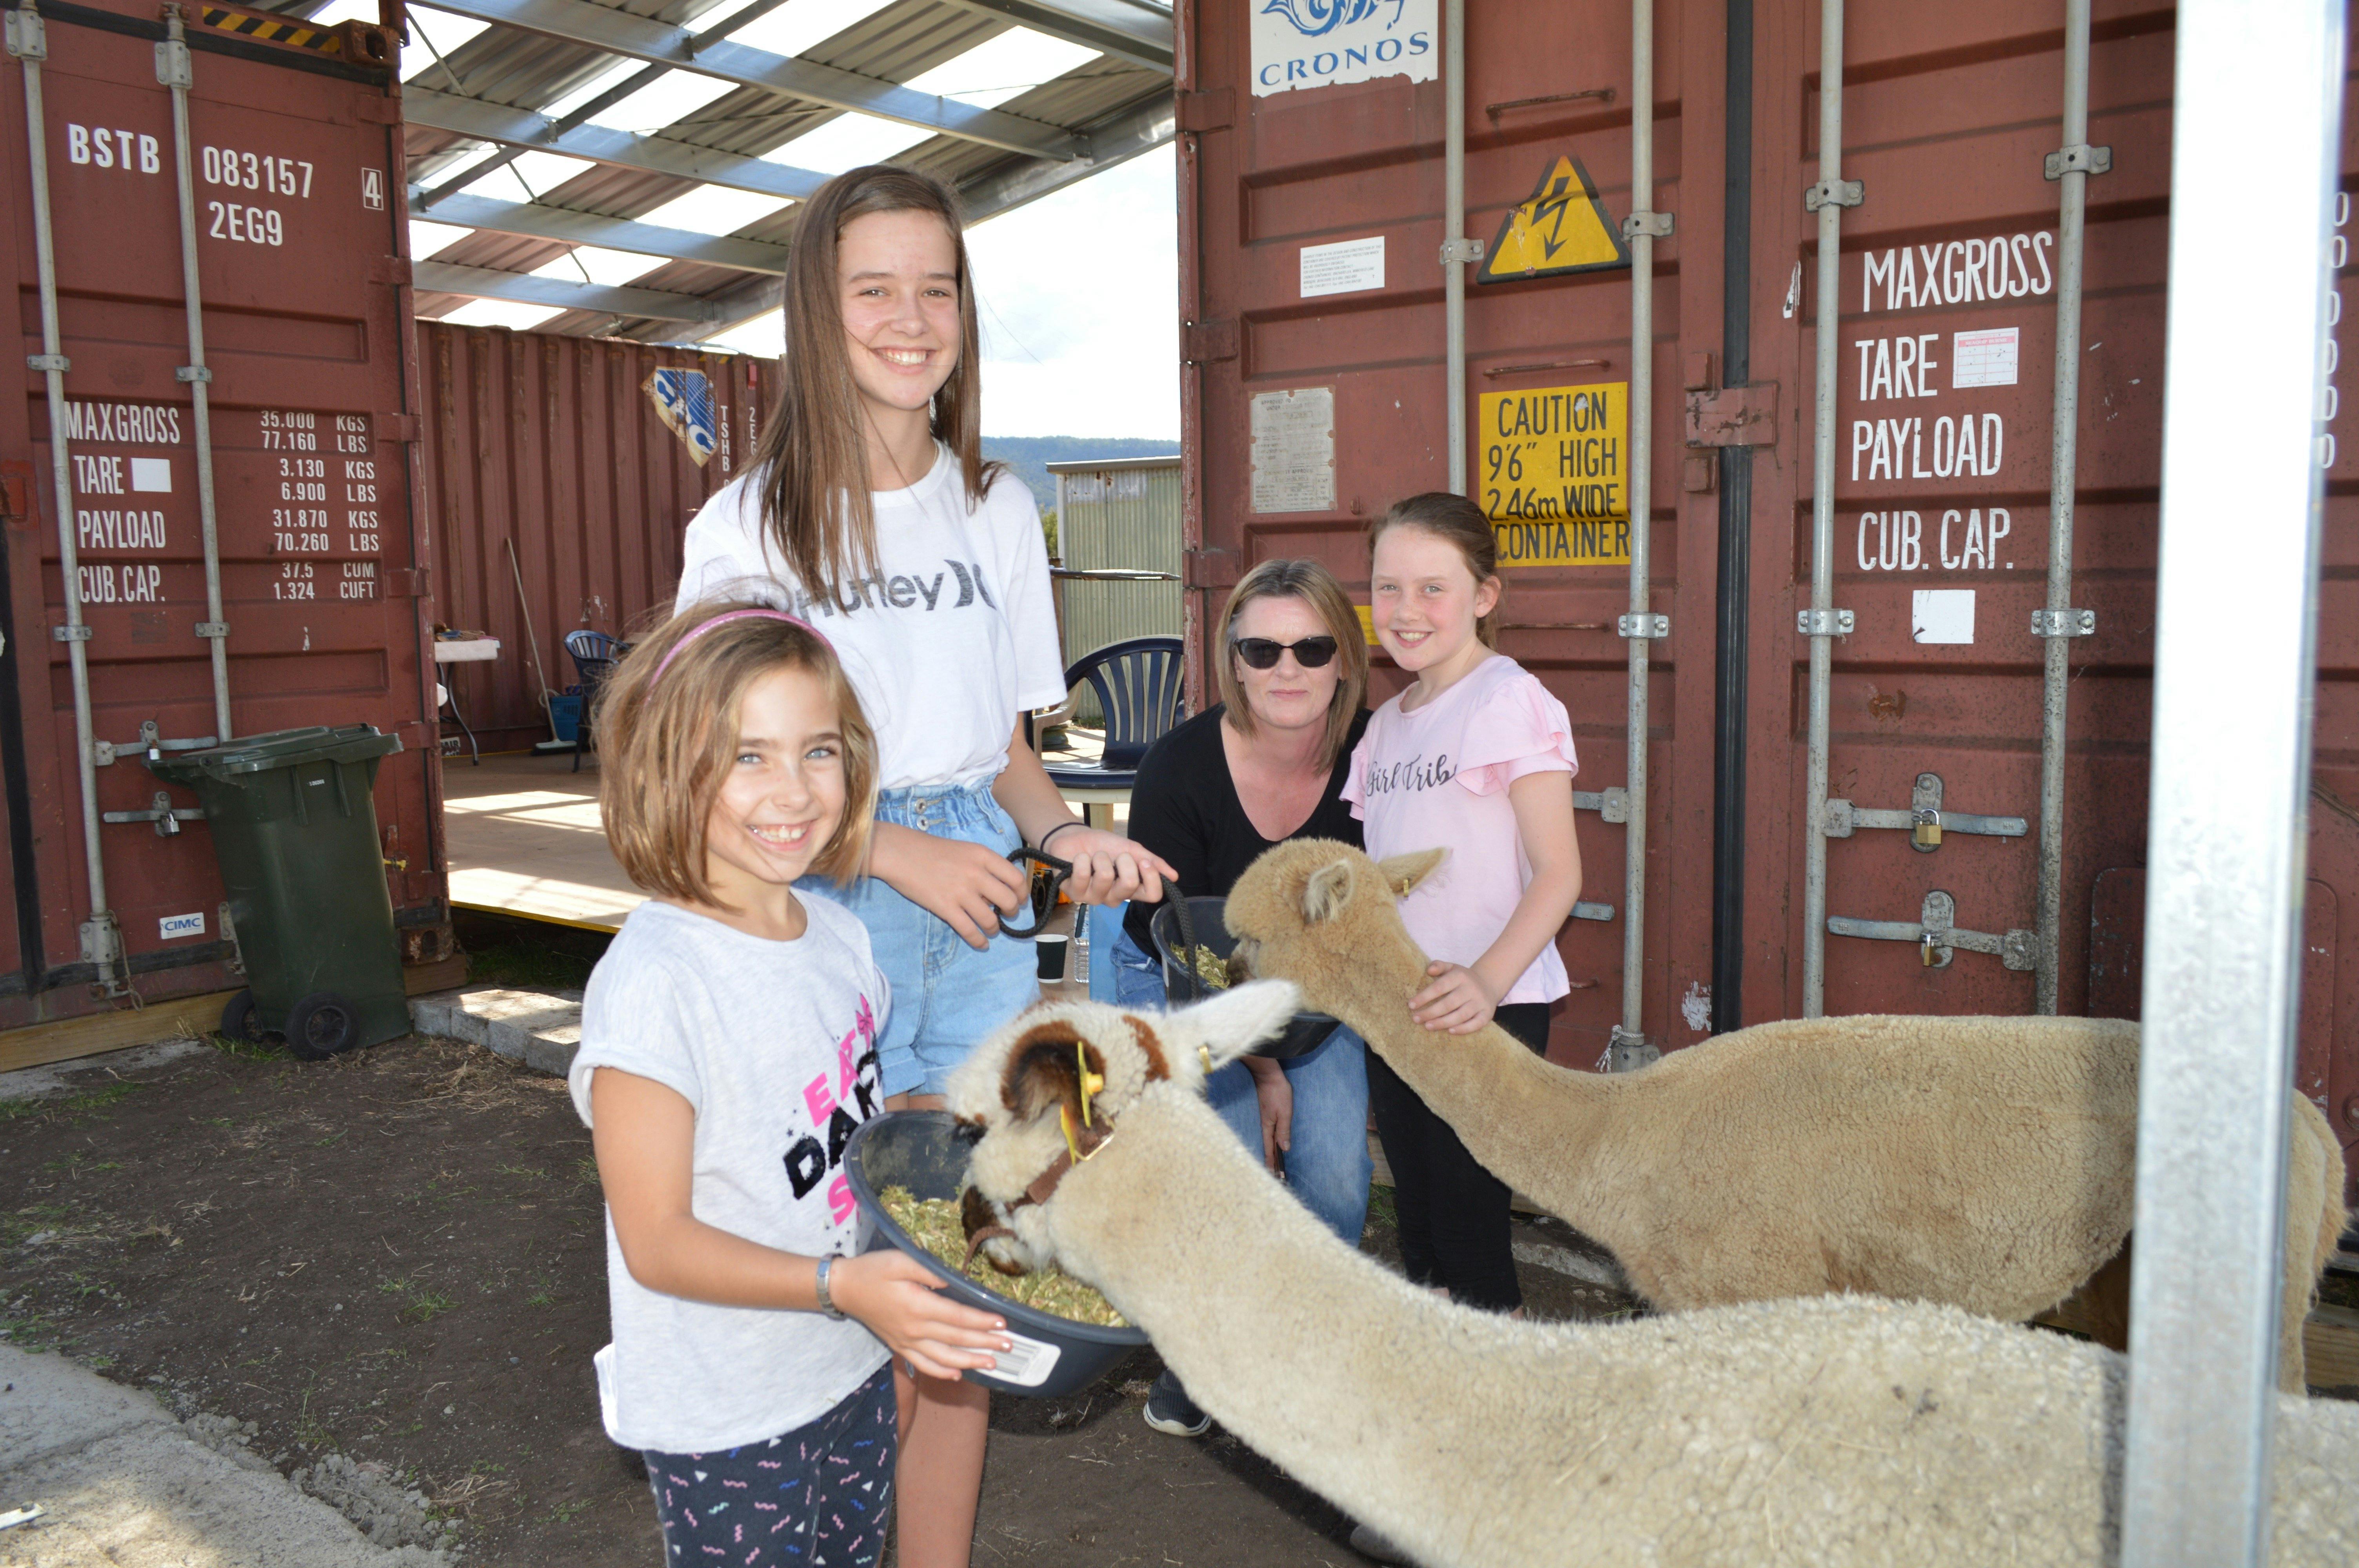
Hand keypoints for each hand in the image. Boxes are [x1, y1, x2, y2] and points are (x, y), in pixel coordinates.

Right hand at [829, 1250, 1010, 1382]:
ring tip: (993, 1364)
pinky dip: (941, 1372)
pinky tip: (957, 1375)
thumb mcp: (901, 1260)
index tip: (1003, 1323)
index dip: (982, 1322)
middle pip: (956, 1340)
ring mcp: (906, 1342)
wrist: (844, 1288)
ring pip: (943, 1359)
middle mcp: (914, 1329)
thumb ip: (929, 1271)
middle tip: (1009, 1346)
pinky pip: (923, 1365)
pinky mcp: (899, 1347)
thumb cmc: (874, 1270)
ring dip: (970, 1362)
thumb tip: (954, 1281)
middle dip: (985, 1343)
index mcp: (918, 1306)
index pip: (958, 1317)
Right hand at [873, 824, 1027, 950]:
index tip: (1020, 899)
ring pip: (990, 919)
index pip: (1015, 878)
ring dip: (994, 928)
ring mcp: (961, 892)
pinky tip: (981, 944)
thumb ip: (983, 866)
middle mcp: (976, 874)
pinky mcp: (946, 908)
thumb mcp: (965, 849)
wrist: (901, 853)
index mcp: (983, 856)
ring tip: (991, 929)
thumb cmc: (931, 849)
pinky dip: (978, 941)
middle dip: (1011, 912)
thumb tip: (996, 889)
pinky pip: (969, 930)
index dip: (1022, 893)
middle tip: (1006, 915)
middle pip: (1008, 900)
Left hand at [1044, 826, 1175, 907]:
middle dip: (1123, 861)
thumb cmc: (1104, 846)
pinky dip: (1082, 859)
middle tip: (1115, 856)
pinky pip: (1083, 875)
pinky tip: (1079, 859)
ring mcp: (1094, 898)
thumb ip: (1152, 862)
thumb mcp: (1131, 849)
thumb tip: (1175, 876)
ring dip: (1100, 858)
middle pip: (1130, 885)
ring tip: (1094, 856)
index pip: (1152, 895)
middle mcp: (1114, 897)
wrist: (1076, 837)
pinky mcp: (1074, 894)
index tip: (1144, 861)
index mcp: (1131, 889)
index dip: (1151, 877)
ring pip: (1105, 878)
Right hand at [1244, 1057, 1291, 1172]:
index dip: (1272, 1162)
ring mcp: (1265, 1119)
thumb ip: (1284, 1130)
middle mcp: (1265, 1125)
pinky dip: (1269, 1142)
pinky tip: (1270, 1143)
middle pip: (1267, 1147)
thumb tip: (1284, 1148)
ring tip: (1271, 1164)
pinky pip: (1268, 1132)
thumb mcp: (1284, 1111)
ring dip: (1270, 1152)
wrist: (1268, 1074)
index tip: (1274, 1175)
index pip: (1270, 1149)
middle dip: (1270, 1161)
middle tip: (1273, 1175)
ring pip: (1267, 1140)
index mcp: (1268, 1126)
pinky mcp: (1266, 1113)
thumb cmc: (1277, 1092)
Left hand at [1409, 960, 1496, 1035]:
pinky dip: (1463, 1029)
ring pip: (1460, 1016)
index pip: (1440, 987)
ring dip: (1442, 1023)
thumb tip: (1429, 970)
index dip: (1424, 997)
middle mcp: (1471, 989)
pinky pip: (1476, 1024)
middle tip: (1415, 1019)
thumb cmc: (1463, 978)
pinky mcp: (1487, 1014)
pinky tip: (1449, 1031)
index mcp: (1460, 976)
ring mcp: (1480, 1002)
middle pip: (1448, 1004)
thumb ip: (1439, 966)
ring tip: (1427, 1026)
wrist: (1489, 983)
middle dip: (1430, 1013)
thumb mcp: (1452, 967)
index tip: (1411, 1005)